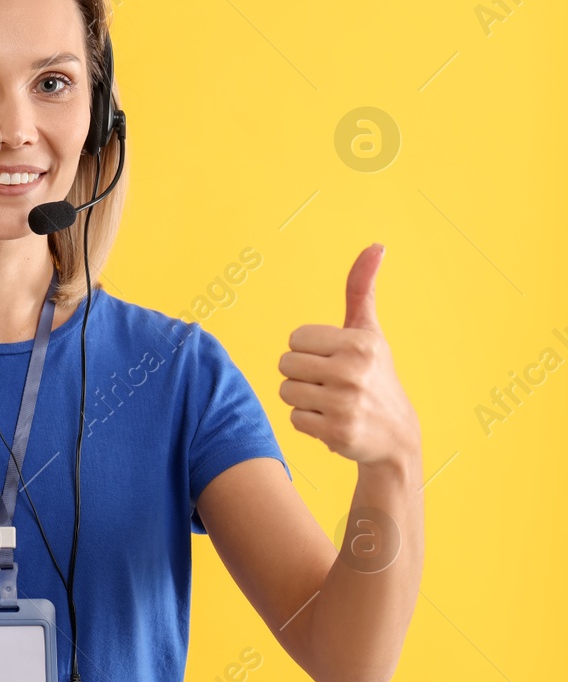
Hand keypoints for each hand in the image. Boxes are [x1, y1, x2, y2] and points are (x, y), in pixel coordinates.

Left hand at [278, 243, 419, 468]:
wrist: (396, 436)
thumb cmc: (375, 375)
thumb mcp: (369, 332)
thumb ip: (361, 289)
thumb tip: (376, 245)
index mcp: (360, 343)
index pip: (295, 338)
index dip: (308, 350)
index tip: (332, 359)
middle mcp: (354, 371)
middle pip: (285, 364)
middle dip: (301, 374)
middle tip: (330, 383)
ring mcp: (346, 403)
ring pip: (286, 392)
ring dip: (302, 399)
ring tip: (330, 402)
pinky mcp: (337, 432)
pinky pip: (294, 419)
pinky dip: (308, 423)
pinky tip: (332, 421)